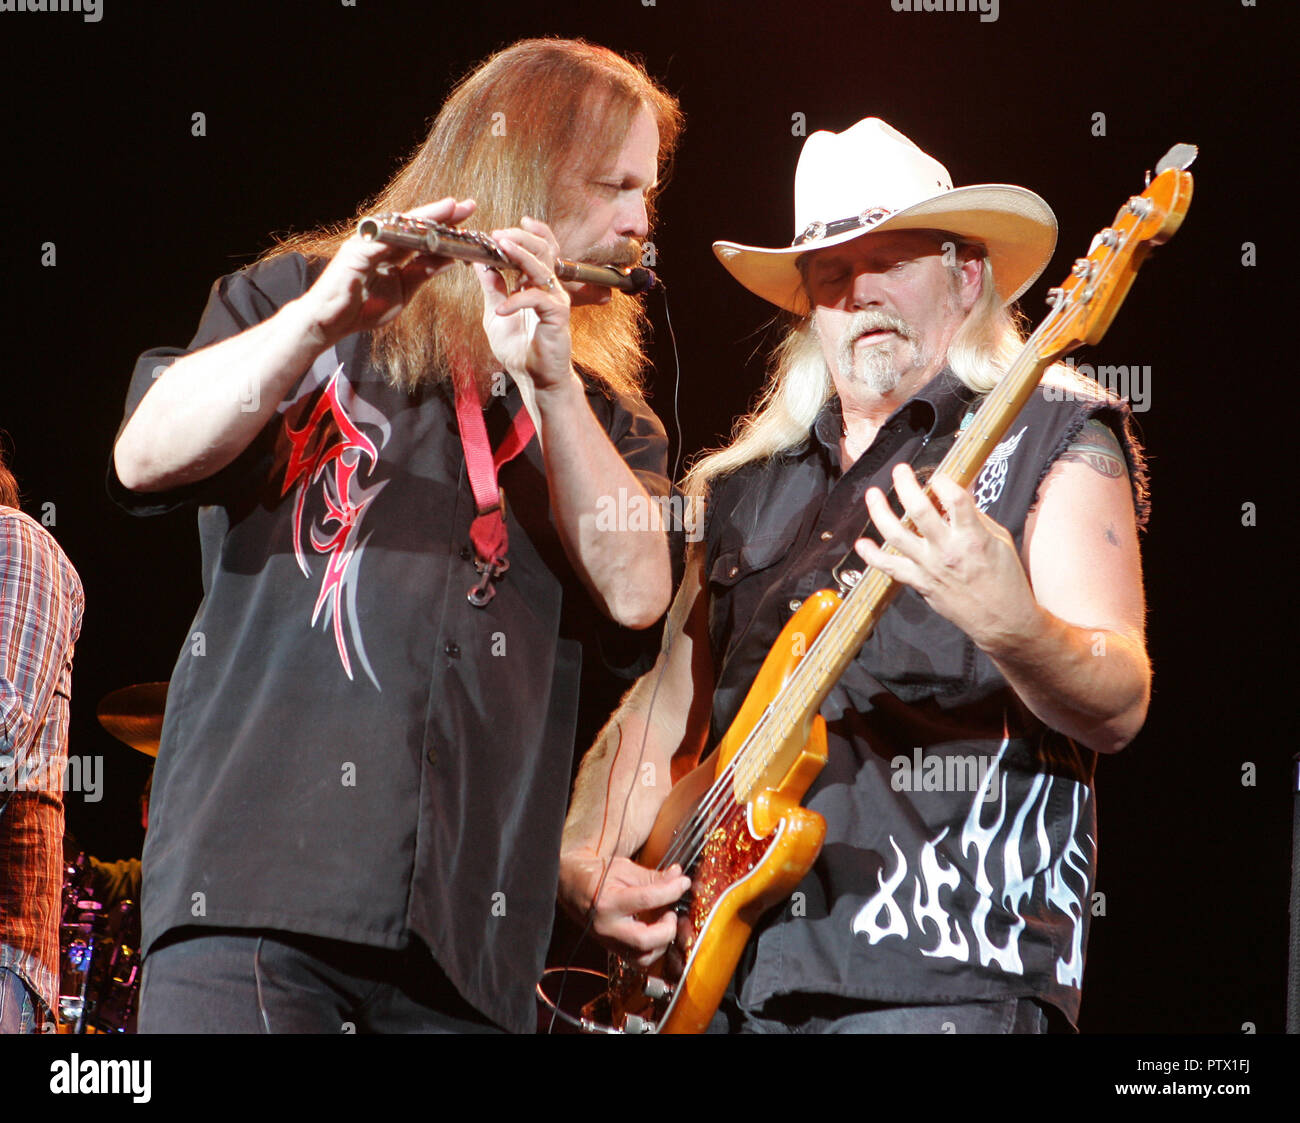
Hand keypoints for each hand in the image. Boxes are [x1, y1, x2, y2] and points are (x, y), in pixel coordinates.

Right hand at [296, 196, 476, 348]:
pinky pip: (381, 241)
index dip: (444, 225)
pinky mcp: (354, 253)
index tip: (467, 216)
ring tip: (449, 209)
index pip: (421, 234)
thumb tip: (450, 259)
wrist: (331, 322)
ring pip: (399, 227)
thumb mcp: (404, 291)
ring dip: (425, 218)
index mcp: (391, 250)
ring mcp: (366, 244)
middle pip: (413, 224)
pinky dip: (400, 235)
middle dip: (440, 214)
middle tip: (467, 205)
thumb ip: (423, 272)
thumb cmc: (363, 307)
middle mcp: (379, 242)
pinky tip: (419, 230)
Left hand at [474, 216, 575, 392]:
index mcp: (535, 285)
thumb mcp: (495, 315)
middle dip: (520, 238)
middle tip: (498, 234)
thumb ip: (492, 289)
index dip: (524, 235)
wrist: (536, 379)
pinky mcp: (557, 315)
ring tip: (500, 247)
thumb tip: (479, 264)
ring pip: (542, 266)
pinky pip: (537, 298)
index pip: (536, 250)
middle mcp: (548, 288)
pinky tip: (500, 309)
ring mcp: (555, 300)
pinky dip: (516, 300)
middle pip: (542, 250)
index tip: (501, 229)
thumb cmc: (520, 350)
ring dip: (520, 254)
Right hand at [559, 849, 690, 967]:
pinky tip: (656, 932)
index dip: (671, 890)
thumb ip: (653, 876)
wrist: (572, 885)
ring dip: (662, 942)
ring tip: (664, 922)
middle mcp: (607, 926)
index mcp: (607, 901)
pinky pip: (638, 960)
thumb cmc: (597, 875)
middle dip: (667, 927)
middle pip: (645, 940)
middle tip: (671, 911)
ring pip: (643, 957)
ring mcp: (609, 942)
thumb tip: (677, 877)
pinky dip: (653, 950)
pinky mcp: (613, 950)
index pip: (647, 899)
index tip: (683, 883)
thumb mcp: (624, 868)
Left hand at [855, 464, 1040, 654]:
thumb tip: (956, 495)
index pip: (954, 498)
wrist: (1002, 620)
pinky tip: (861, 544)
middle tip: (900, 471)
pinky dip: (872, 556)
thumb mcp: (999, 540)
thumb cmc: (1005, 579)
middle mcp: (948, 550)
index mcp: (972, 536)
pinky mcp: (920, 583)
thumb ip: (975, 518)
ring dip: (880, 512)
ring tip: (873, 494)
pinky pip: (890, 568)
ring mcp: (930, 567)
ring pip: (896, 535)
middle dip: (905, 485)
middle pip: (918, 510)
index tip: (937, 476)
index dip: (942, 481)